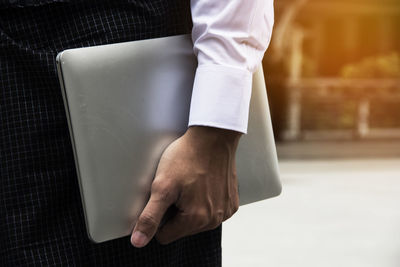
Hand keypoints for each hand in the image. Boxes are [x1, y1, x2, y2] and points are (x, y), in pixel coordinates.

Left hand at [130, 126, 240, 246]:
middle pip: (182, 228)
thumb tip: (138, 242)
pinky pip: (212, 210)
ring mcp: (225, 211)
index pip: (164, 235)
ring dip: (190, 205)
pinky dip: (205, 200)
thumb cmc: (188, 157)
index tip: (166, 196)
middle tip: (178, 187)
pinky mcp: (231, 202)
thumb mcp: (162, 186)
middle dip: (175, 211)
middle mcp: (214, 220)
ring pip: (197, 220)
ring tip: (190, 183)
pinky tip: (203, 183)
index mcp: (196, 220)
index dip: (159, 215)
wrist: (213, 136)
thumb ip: (150, 217)